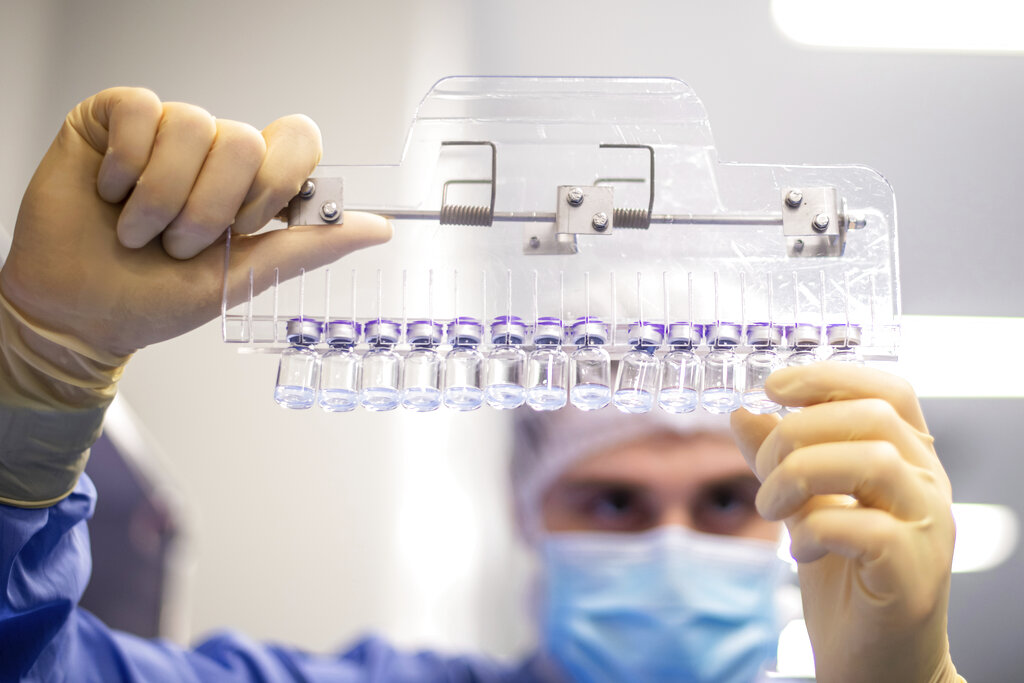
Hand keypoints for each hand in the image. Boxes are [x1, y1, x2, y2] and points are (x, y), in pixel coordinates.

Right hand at [1, 87, 390, 357]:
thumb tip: (378, 228)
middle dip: (211, 208)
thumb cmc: (156, 299)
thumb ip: (309, 246)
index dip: (278, 181)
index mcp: (251, 184)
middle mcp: (214, 151)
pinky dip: (126, 166)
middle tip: (180, 244)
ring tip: (140, 231)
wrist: (80, 315)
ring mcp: (165, 132)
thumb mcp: (242, 277)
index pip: (297, 138)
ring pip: (192, 125)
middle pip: (244, 139)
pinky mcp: (114, 118)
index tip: (250, 225)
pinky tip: (111, 193)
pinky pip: (141, 110)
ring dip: (163, 197)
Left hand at [731, 363, 959, 682]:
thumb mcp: (801, 507)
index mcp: (908, 460)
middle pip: (872, 418)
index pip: (887, 391)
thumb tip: (743, 413)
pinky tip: (802, 549)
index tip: (773, 386)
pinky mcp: (915, 573)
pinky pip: (866, 527)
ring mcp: (929, 528)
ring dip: (800, 477)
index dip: (830, 378)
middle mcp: (928, 485)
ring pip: (872, 461)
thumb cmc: (845, 583)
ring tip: (773, 509)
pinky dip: (816, 529)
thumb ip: (778, 459)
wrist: (873, 664)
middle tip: (764, 472)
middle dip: (798, 433)